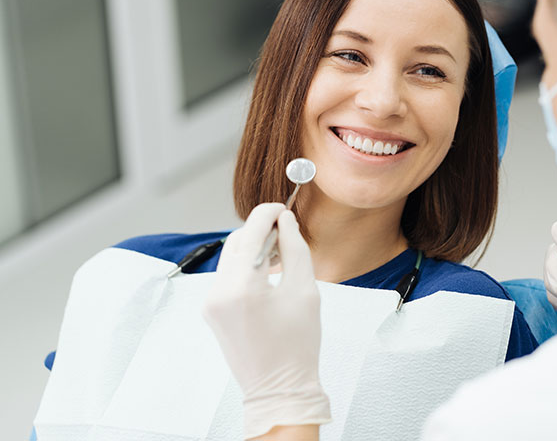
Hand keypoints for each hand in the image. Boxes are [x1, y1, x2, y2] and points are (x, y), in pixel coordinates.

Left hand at [203, 203, 329, 438]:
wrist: (278, 388)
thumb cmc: (297, 344)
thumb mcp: (305, 291)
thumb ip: (294, 249)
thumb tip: (285, 221)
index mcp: (242, 287)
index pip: (251, 232)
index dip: (267, 213)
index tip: (282, 208)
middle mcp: (218, 292)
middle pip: (236, 241)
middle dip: (259, 230)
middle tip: (286, 232)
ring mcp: (210, 303)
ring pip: (229, 258)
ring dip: (252, 248)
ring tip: (279, 257)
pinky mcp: (211, 311)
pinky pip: (226, 276)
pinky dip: (244, 267)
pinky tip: (266, 275)